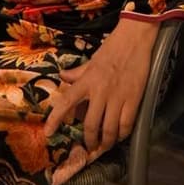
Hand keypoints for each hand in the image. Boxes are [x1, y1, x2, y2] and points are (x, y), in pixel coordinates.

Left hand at [44, 18, 156, 153]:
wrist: (135, 38)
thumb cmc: (112, 47)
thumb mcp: (92, 60)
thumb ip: (78, 72)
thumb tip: (62, 76)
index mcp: (87, 80)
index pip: (67, 101)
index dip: (56, 119)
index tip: (48, 133)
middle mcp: (100, 91)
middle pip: (90, 124)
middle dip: (89, 141)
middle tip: (89, 146)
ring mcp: (118, 96)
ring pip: (109, 129)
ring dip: (106, 142)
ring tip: (104, 146)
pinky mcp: (134, 99)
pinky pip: (126, 124)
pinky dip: (122, 134)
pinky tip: (120, 135)